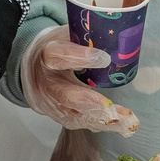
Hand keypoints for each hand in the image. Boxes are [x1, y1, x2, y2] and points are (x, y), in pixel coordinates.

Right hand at [20, 27, 138, 132]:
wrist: (33, 72)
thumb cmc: (57, 50)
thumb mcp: (66, 36)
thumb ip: (87, 36)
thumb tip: (121, 35)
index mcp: (47, 55)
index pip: (58, 56)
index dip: (78, 58)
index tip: (104, 58)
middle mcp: (47, 83)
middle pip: (65, 95)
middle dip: (89, 102)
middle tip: (111, 108)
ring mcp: (52, 103)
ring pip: (75, 115)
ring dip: (101, 119)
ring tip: (127, 121)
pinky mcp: (60, 116)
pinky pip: (81, 122)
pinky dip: (101, 125)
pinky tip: (122, 125)